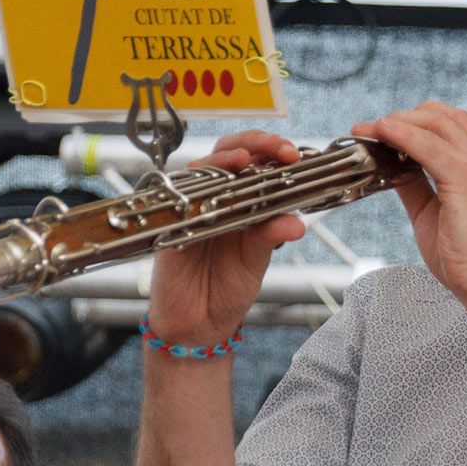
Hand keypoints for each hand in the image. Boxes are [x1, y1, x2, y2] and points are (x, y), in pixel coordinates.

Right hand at [147, 130, 305, 344]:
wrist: (200, 322)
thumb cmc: (227, 286)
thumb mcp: (256, 259)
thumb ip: (272, 236)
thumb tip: (297, 224)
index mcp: (242, 200)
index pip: (256, 160)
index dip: (273, 150)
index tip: (294, 154)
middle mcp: (215, 197)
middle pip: (227, 152)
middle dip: (253, 143)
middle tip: (277, 150)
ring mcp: (191, 207)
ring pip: (201, 168)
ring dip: (223, 160)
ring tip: (244, 162)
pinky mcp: (169, 224)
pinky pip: (177, 200)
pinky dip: (192, 192)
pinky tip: (209, 194)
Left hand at [352, 102, 466, 298]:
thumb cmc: (464, 254)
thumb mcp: (427, 210)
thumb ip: (412, 184)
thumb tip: (391, 168)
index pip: (445, 126)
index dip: (411, 121)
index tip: (380, 129)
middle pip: (441, 116)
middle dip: (403, 116)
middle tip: (372, 128)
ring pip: (435, 123)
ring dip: (399, 121)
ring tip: (372, 129)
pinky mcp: (465, 178)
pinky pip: (428, 147)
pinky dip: (403, 136)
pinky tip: (383, 134)